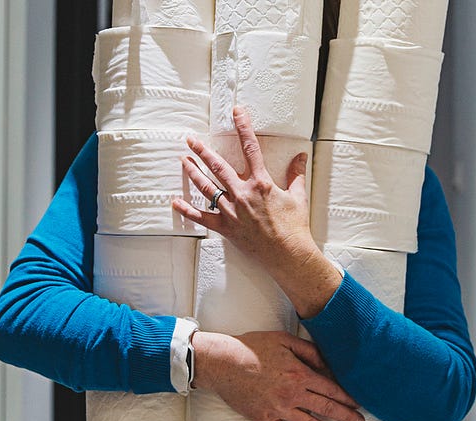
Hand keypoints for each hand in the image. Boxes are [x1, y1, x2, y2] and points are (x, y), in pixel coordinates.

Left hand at [173, 106, 342, 316]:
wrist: (289, 254)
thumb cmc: (295, 226)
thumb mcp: (298, 196)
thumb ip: (296, 174)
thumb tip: (300, 156)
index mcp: (261, 183)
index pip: (250, 148)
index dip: (243, 127)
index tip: (236, 112)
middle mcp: (243, 194)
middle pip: (218, 166)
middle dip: (202, 150)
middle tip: (190, 139)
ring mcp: (232, 211)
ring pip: (206, 187)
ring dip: (193, 173)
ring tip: (183, 160)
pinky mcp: (226, 228)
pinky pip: (202, 217)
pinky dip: (187, 210)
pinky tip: (175, 201)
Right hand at [192, 330, 366, 420]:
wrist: (223, 362)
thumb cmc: (252, 347)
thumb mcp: (285, 340)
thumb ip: (309, 351)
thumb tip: (326, 364)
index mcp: (299, 374)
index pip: (331, 389)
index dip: (347, 398)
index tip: (358, 404)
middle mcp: (292, 394)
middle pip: (326, 409)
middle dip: (346, 417)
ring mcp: (278, 408)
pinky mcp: (264, 418)